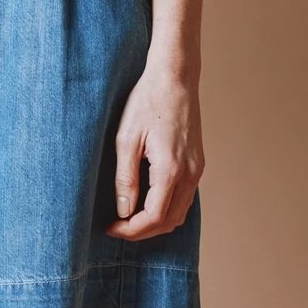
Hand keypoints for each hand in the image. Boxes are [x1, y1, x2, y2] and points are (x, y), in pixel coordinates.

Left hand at [103, 64, 204, 239]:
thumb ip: (125, 178)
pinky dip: (167, 208)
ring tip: (129, 217)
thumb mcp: (126, 139)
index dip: (131, 230)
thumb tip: (123, 210)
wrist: (175, 77)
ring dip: (156, 222)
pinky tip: (147, 201)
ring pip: (180, 213)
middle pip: (169, 222)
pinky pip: (185, 198)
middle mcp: (189, 174)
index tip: (110, 227)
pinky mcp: (197, 163)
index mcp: (170, 170)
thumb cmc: (147, 101)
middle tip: (117, 226)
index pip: (153, 218)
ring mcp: (197, 169)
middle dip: (142, 231)